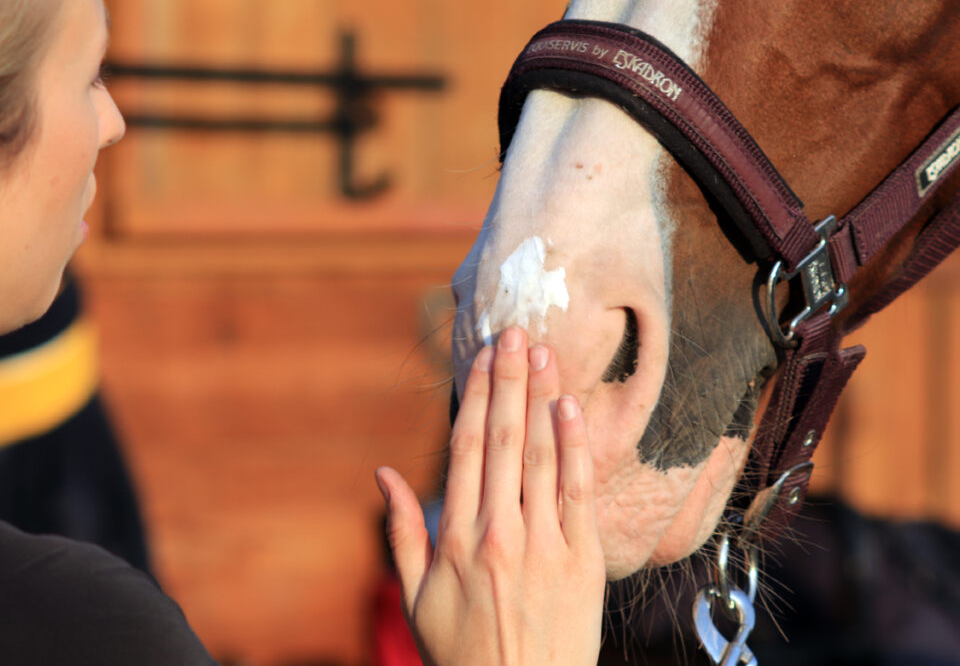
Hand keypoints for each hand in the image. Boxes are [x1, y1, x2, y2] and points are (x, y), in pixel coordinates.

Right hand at [376, 326, 604, 665]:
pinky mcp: (583, 560)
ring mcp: (544, 545)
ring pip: (540, 456)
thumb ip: (401, 530)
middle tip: (514, 332)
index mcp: (456, 538)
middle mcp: (499, 533)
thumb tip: (383, 473)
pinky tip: (570, 407)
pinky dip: (574, 447)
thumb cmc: (461, 652)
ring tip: (543, 353)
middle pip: (503, 440)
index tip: (481, 356)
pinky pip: (578, 493)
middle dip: (508, 381)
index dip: (474, 396)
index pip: (466, 449)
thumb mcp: (415, 595)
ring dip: (540, 399)